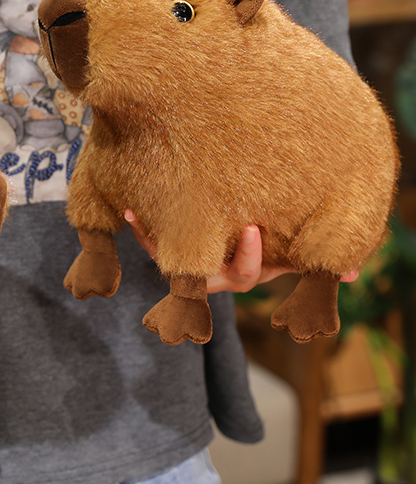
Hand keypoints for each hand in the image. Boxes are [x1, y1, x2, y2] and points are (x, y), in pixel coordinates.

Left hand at [124, 210, 357, 294]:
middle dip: (191, 253)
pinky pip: (154, 244)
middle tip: (184, 231)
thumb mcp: (297, 251)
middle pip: (199, 274)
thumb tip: (355, 273)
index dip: (249, 254)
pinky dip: (143, 228)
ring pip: (169, 260)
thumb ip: (318, 258)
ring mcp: (193, 265)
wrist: (244, 234)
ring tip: (135, 215)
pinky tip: (128, 208)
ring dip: (151, 239)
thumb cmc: (278, 241)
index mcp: (247, 273)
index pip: (247, 272)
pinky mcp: (173, 251)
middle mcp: (216, 275)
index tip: (251, 228)